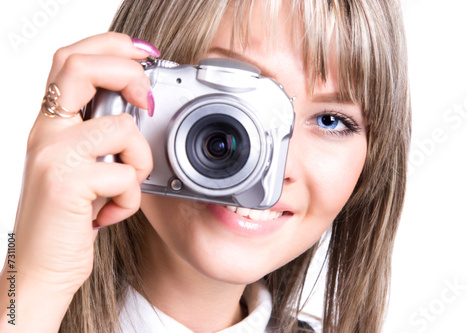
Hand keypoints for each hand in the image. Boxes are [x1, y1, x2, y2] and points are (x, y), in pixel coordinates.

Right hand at [13, 32, 154, 295]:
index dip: (110, 46)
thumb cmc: (68, 218)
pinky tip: (111, 213)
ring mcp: (52, 155)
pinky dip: (130, 199)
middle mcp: (46, 132)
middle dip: (129, 74)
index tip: (144, 54)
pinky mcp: (66, 183)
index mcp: (51, 124)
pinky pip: (125, 175)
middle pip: (83, 67)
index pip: (71, 59)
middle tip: (147, 101)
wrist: (40, 267)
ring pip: (123, 127)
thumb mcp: (80, 167)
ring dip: (139, 161)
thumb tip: (140, 108)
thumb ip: (99, 136)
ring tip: (124, 186)